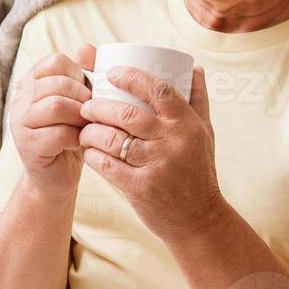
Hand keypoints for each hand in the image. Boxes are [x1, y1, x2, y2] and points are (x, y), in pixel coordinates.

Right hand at [10, 45, 95, 199]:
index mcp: (31, 82)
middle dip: (83, 97)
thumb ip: (83, 74)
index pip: (54, 61)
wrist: (57, 176)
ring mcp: (20, 122)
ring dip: (80, 116)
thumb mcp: (79, 101)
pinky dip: (76, 137)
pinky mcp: (27, 146)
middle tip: (91, 113)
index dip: (78, 74)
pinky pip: (58, 133)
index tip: (86, 91)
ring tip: (85, 126)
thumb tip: (87, 48)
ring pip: (56, 106)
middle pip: (58, 83)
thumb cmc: (71, 134)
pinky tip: (78, 143)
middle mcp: (20, 99)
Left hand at [79, 65, 222, 241]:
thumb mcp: (205, 135)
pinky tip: (88, 151)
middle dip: (99, 106)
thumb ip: (198, 101)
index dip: (132, 76)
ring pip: (112, 138)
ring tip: (84, 129)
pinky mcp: (140, 188)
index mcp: (187, 125)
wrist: (199, 220)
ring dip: (91, 131)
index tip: (112, 73)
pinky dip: (93, 155)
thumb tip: (195, 68)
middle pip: (127, 113)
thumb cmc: (199, 172)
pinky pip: (107, 165)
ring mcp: (156, 165)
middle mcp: (172, 142)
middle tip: (86, 106)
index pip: (158, 89)